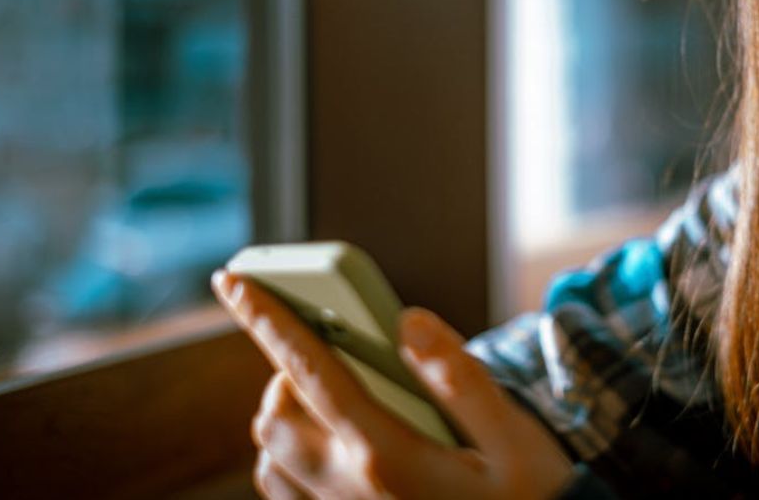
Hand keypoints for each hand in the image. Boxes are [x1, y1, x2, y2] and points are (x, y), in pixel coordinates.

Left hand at [211, 270, 574, 499]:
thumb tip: (408, 321)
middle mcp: (350, 488)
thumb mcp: (513, 437)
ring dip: (284, 413)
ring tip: (329, 392)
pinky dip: (285, 454)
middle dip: (284, 370)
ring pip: (271, 454)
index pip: (311, 371)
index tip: (234, 280)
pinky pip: (283, 489)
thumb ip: (461, 377)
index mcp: (388, 454)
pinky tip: (325, 439)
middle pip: (275, 414)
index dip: (267, 319)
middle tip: (330, 349)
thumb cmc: (525, 496)